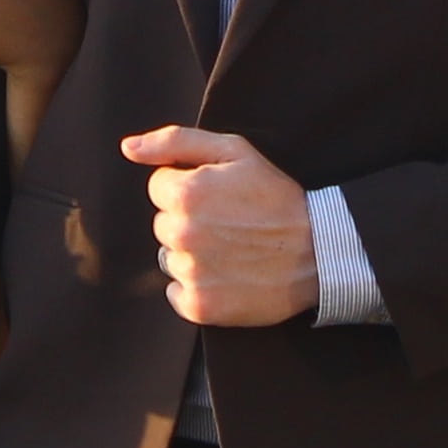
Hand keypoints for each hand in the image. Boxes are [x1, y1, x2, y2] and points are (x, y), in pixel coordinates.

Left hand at [120, 127, 318, 325]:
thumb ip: (175, 142)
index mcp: (186, 194)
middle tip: (229, 224)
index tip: (220, 196)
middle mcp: (182, 234)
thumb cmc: (276, 197)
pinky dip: (196, 287)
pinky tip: (226, 275)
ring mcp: (190, 273)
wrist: (319, 252)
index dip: (189, 188)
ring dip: (192, 254)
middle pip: (162, 223)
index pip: (158, 188)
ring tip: (231, 250)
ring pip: (169, 257)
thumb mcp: (233, 151)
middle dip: (188, 220)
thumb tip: (128, 148)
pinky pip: (176, 293)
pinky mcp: (200, 306)